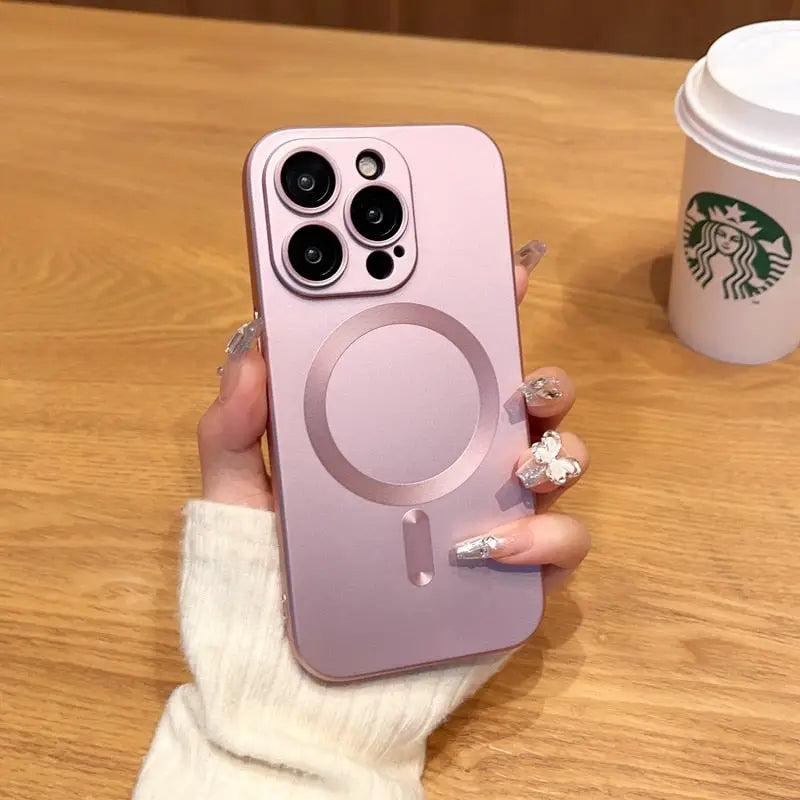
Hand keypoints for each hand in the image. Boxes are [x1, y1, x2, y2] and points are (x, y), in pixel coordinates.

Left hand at [197, 253, 588, 594]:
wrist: (295, 673)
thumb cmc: (270, 574)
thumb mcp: (238, 490)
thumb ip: (234, 423)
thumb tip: (252, 348)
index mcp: (406, 432)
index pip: (456, 358)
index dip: (488, 306)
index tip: (506, 266)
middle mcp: (459, 464)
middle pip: (528, 403)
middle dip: (545, 379)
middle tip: (522, 383)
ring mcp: (492, 516)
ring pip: (561, 463)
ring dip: (557, 452)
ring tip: (516, 467)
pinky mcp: (511, 575)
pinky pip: (561, 545)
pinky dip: (545, 537)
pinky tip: (492, 544)